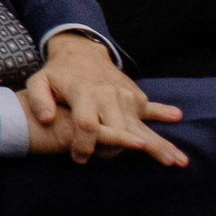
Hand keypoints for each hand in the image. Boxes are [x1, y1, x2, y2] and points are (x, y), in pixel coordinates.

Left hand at [20, 35, 185, 164]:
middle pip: (118, 129)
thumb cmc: (58, 73)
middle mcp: (108, 95)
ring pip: (141, 126)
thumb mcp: (39, 81)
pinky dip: (164, 119)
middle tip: (114, 163)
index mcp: (83, 93)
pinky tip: (177, 118)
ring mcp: (125, 96)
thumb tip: (47, 120)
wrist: (82, 51)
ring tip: (176, 161)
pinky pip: (151, 112)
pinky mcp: (136, 97)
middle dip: (118, 150)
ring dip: (159, 145)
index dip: (84, 144)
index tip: (80, 159)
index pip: (87, 124)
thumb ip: (38, 100)